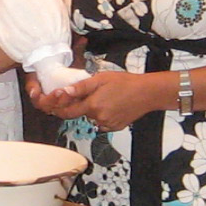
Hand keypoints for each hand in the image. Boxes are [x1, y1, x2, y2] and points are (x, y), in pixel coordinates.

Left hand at [42, 68, 168, 131]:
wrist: (147, 93)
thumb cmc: (126, 83)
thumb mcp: (100, 78)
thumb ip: (81, 87)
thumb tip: (65, 91)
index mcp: (93, 105)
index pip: (68, 112)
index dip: (60, 108)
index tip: (58, 104)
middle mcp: (99, 118)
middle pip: (81, 113)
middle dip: (81, 104)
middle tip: (91, 92)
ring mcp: (108, 124)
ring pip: (92, 118)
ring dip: (93, 109)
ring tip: (106, 97)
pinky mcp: (115, 127)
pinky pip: (103, 123)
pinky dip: (103, 115)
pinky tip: (112, 105)